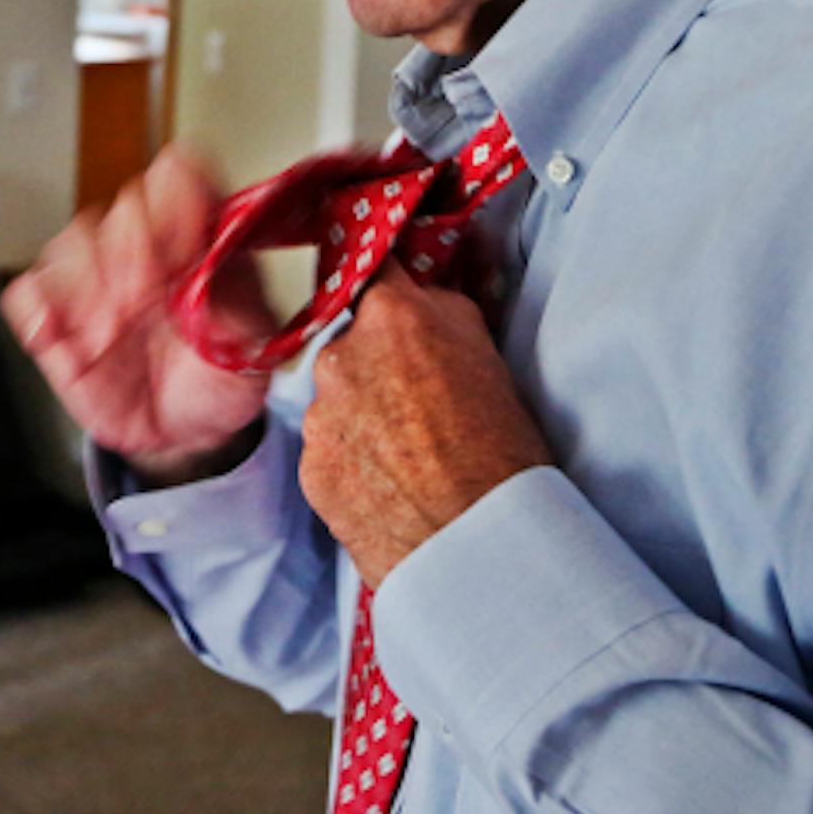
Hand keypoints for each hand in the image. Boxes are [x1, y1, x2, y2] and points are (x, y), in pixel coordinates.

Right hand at [2, 146, 278, 482]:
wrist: (190, 431)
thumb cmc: (222, 376)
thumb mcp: (253, 346)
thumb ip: (236, 305)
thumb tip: (209, 274)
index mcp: (198, 235)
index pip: (181, 177)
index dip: (179, 199)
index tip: (184, 247)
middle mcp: (144, 245)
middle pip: (123, 207)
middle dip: (133, 254)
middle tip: (146, 301)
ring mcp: (95, 278)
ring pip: (70, 243)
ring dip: (89, 289)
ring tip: (112, 335)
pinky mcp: (56, 317)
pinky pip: (27, 293)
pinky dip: (39, 311)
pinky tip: (68, 340)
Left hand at [300, 267, 552, 585]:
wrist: (480, 542)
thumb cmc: (502, 447)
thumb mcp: (488, 355)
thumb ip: (441, 313)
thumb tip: (417, 295)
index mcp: (392, 317)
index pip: (373, 272)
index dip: (382, 286)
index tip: (385, 295)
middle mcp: (342, 356)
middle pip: (351, 346)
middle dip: (376, 365)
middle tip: (417, 405)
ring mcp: (320, 413)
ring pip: (336, 401)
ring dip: (362, 416)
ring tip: (409, 456)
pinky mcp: (310, 467)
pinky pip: (329, 450)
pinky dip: (353, 462)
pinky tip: (390, 485)